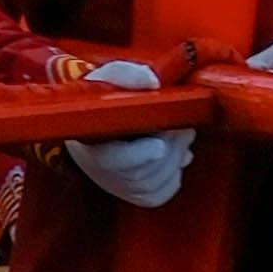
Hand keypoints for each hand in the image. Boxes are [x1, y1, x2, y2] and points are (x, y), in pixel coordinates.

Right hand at [63, 57, 198, 211]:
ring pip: (160, 179)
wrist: (95, 127)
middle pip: (146, 169)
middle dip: (171, 145)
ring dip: (177, 155)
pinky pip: (168, 189)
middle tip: (182, 125)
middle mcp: (104, 174)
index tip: (158, 145)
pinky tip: (173, 153)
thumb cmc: (103, 102)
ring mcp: (123, 188)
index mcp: (90, 145)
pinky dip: (176, 172)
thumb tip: (151, 79)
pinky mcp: (141, 197)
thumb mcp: (109, 80)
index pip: (113, 161)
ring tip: (179, 134)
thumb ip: (128, 75)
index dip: (139, 156)